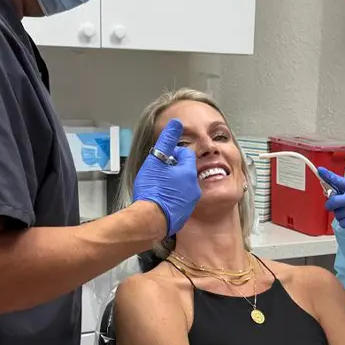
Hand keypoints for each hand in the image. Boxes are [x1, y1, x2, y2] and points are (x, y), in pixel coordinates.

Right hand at [132, 119, 200, 235]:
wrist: (151, 220)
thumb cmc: (153, 190)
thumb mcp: (156, 160)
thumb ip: (167, 141)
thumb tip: (176, 124)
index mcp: (189, 172)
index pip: (185, 154)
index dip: (171, 155)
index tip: (161, 160)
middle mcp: (194, 187)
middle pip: (184, 171)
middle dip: (172, 170)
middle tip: (158, 174)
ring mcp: (190, 202)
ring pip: (182, 186)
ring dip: (172, 184)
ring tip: (158, 187)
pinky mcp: (184, 214)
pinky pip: (179, 201)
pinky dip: (172, 198)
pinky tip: (160, 200)